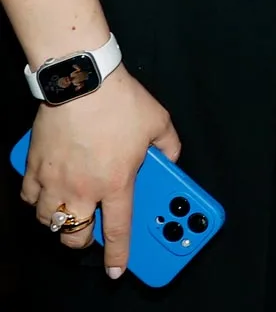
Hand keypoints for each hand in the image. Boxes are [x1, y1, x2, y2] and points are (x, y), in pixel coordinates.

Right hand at [17, 68, 177, 278]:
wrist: (82, 81)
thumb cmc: (120, 101)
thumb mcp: (159, 122)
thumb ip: (168, 146)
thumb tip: (170, 159)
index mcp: (115, 183)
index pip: (117, 230)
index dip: (117, 255)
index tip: (116, 270)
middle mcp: (81, 188)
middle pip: (74, 234)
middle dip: (82, 240)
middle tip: (91, 231)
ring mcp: (54, 180)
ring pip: (47, 220)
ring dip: (58, 222)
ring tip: (70, 212)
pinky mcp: (34, 166)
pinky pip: (29, 196)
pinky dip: (37, 200)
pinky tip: (47, 192)